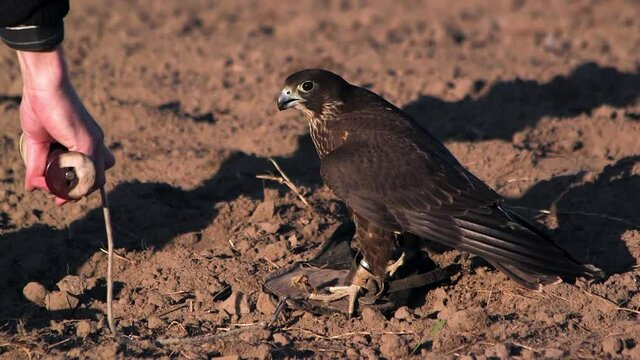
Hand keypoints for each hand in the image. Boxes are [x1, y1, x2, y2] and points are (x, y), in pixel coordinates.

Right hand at [17, 47, 114, 204]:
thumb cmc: (41, 106)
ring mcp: (94, 143)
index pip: (93, 174)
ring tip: (46, 179)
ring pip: (92, 180)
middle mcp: (96, 144)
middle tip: (49, 187)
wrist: (44, 84)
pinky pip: (83, 172)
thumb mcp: (37, 142)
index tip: (59, 198)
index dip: (78, 189)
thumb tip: (31, 187)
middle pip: (97, 180)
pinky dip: (64, 179)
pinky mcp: (88, 142)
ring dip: (68, 187)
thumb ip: (37, 165)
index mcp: (87, 142)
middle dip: (75, 190)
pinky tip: (47, 175)